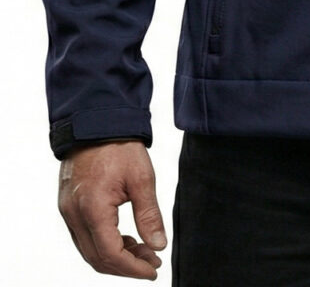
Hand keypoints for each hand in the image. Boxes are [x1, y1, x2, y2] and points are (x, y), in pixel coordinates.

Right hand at [57, 139, 167, 279]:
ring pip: (89, 250)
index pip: (110, 255)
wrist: (96, 122)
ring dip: (115, 257)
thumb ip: (149, 215)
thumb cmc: (119, 146)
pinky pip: (84, 236)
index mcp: (92, 209)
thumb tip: (158, 245)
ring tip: (143, 251)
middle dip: (126, 266)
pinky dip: (104, 243)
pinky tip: (125, 238)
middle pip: (97, 258)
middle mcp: (74, 215)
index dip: (132, 268)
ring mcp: (68, 211)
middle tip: (152, 262)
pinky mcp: (68, 206)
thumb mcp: (141, 178)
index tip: (153, 270)